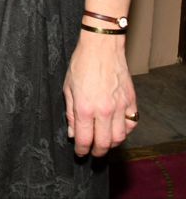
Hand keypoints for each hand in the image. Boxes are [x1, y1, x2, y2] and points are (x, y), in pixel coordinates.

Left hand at [63, 34, 137, 156]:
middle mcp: (104, 110)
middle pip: (104, 143)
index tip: (80, 153)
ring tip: (104, 142)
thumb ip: (71, 113)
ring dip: (112, 143)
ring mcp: (120, 107)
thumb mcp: (68, 88)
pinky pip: (131, 124)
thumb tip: (73, 132)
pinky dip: (125, 130)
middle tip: (92, 151)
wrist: (101, 47)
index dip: (81, 149)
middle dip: (97, 151)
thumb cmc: (81, 64)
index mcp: (85, 107)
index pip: (84, 139)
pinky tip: (117, 128)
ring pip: (120, 137)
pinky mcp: (131, 101)